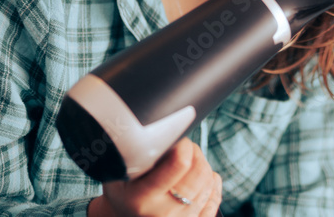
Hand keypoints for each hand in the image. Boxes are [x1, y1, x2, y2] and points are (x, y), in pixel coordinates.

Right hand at [88, 138, 222, 216]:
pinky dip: (211, 182)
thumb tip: (162, 125)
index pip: (179, 164)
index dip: (183, 144)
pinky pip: (215, 198)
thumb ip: (135, 152)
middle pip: (199, 171)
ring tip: (185, 161)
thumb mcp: (118, 171)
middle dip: (195, 151)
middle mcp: (162, 214)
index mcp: (140, 199)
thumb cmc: (123, 189)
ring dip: (201, 164)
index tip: (176, 138)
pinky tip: (198, 177)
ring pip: (208, 182)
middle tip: (183, 147)